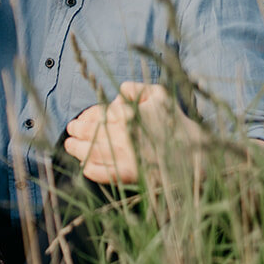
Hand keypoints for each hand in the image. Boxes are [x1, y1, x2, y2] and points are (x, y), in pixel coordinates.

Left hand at [63, 82, 200, 184]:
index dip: (86, 117)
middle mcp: (123, 133)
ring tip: (69, 145)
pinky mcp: (128, 174)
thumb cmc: (174, 122)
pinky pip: (100, 173)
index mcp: (128, 113)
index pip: (98, 114)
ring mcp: (124, 155)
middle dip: (77, 130)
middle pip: (90, 132)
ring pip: (90, 151)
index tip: (79, 120)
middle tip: (71, 130)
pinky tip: (83, 165)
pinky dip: (88, 169)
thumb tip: (114, 95)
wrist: (194, 154)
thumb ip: (134, 88)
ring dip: (76, 148)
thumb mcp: (159, 94)